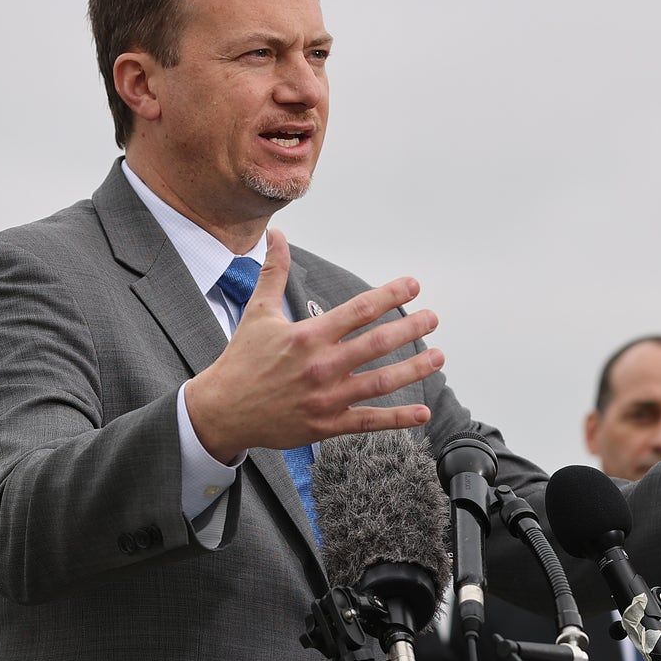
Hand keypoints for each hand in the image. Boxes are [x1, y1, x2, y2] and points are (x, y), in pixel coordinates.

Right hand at [183, 229, 445, 462]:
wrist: (222, 410)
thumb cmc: (242, 359)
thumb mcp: (257, 313)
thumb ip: (273, 273)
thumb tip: (276, 235)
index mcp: (308, 336)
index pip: (359, 310)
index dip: (390, 295)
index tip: (413, 285)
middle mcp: (321, 365)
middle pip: (377, 343)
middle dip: (411, 329)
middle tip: (433, 318)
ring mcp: (326, 398)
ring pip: (381, 382)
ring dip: (414, 368)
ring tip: (438, 356)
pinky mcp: (326, 425)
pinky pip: (369, 421)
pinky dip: (398, 419)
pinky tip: (422, 413)